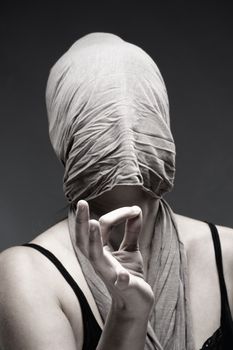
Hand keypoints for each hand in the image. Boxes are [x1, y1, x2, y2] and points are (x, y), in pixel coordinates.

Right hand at [74, 200, 153, 315]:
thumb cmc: (130, 275)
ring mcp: (109, 275)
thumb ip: (131, 231)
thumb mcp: (130, 250)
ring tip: (94, 223)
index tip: (135, 210)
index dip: (117, 215)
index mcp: (101, 251)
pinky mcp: (123, 287)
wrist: (136, 304)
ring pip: (95, 257)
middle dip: (82, 222)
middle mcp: (100, 262)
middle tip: (81, 203)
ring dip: (94, 240)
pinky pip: (119, 283)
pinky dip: (120, 279)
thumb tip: (136, 210)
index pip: (102, 227)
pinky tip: (121, 276)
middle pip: (84, 240)